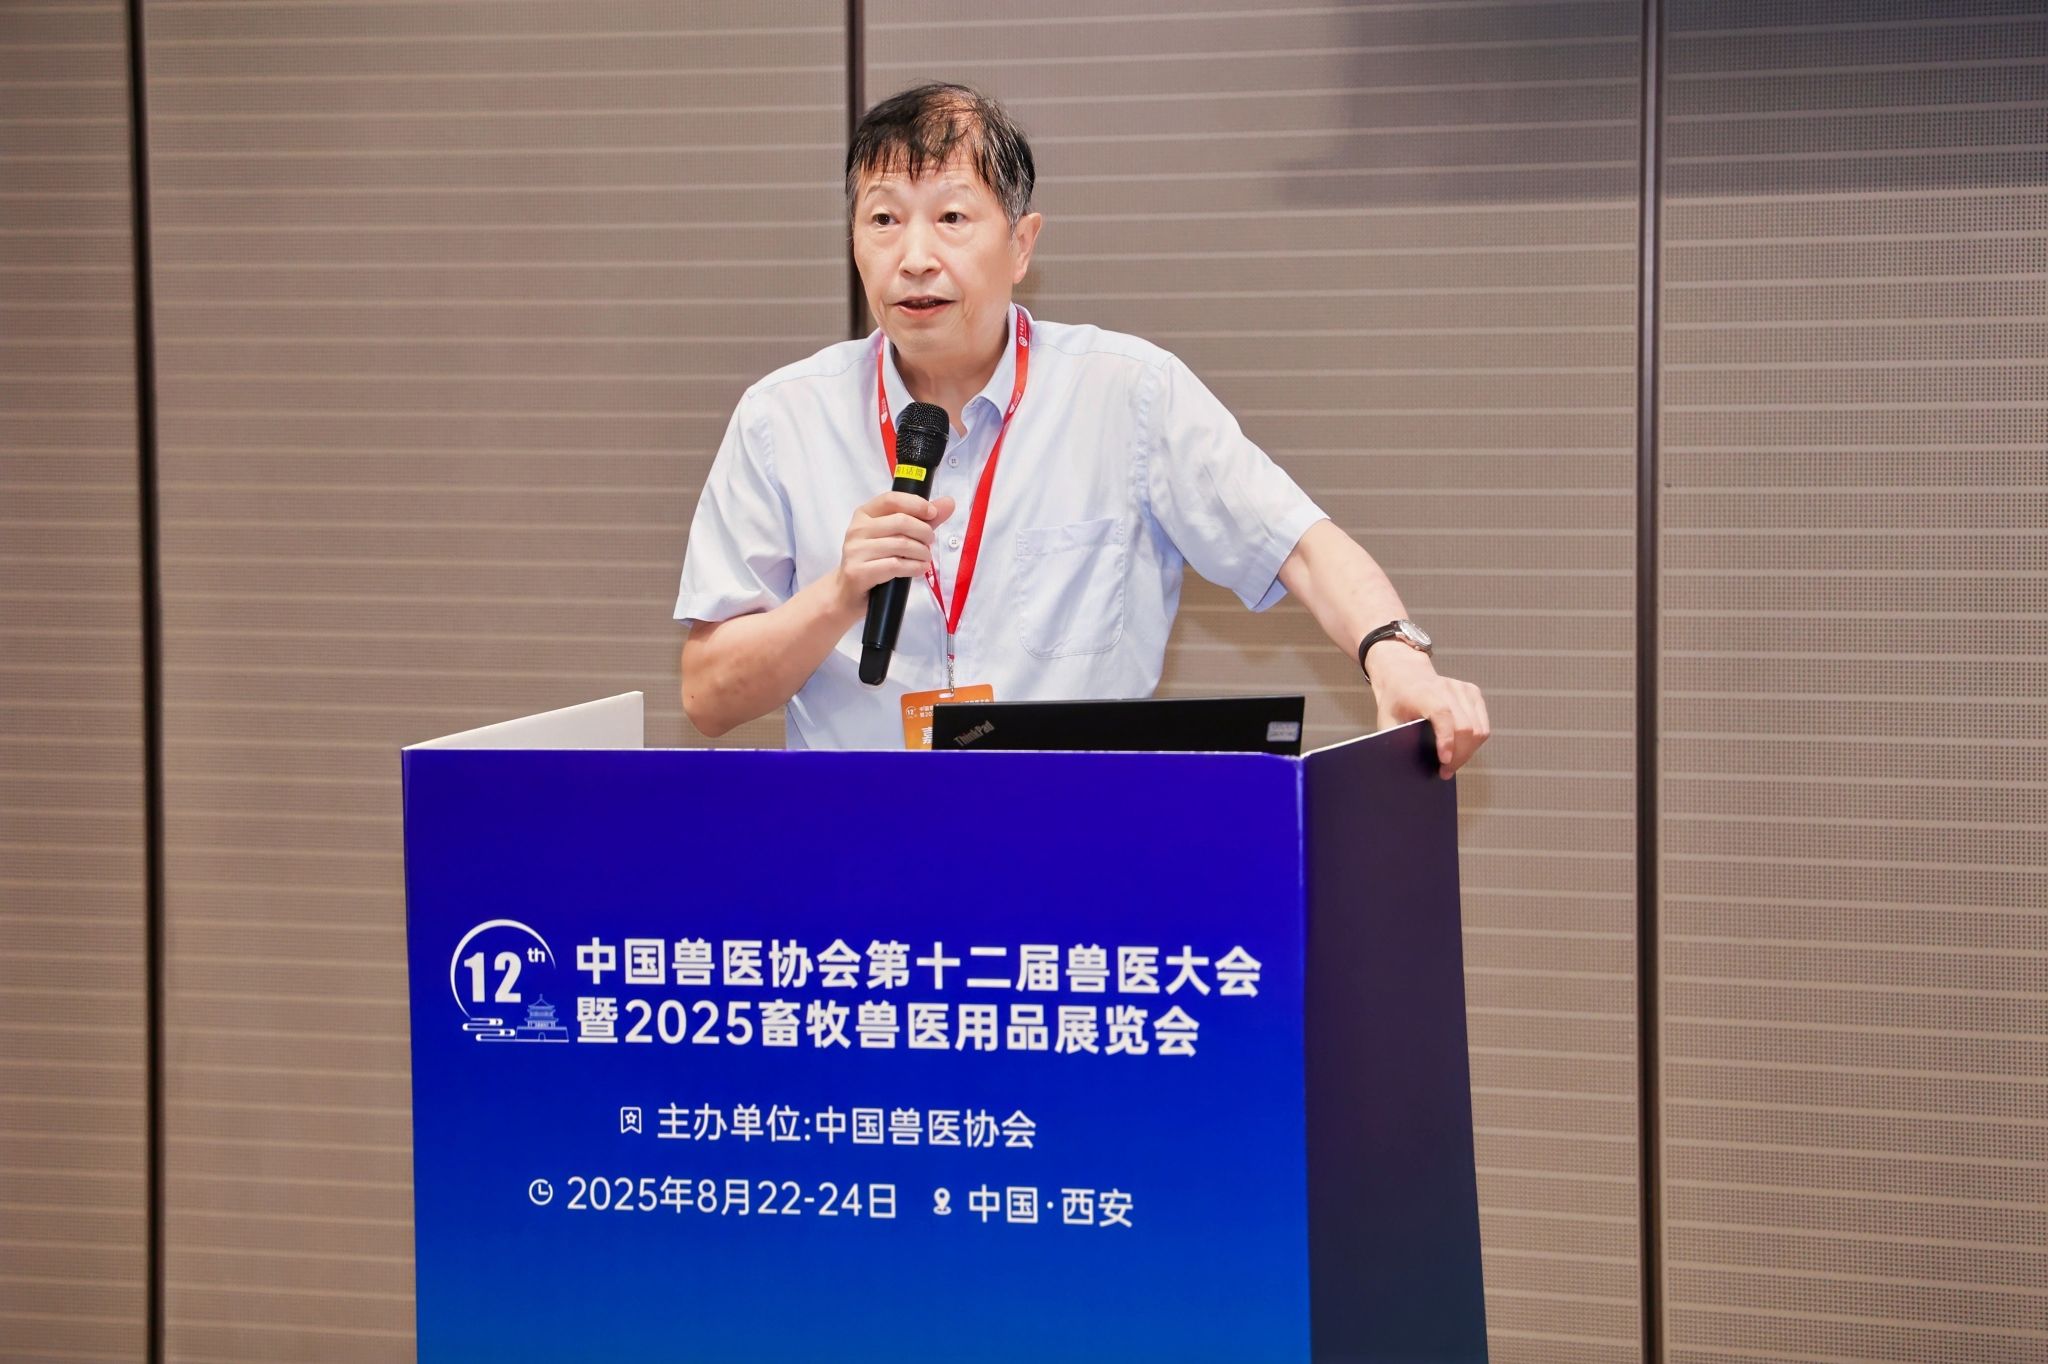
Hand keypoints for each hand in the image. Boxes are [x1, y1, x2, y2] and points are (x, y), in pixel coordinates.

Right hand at [831, 491, 956, 614]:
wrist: (847, 592)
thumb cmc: (874, 562)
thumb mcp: (895, 537)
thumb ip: (921, 520)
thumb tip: (948, 503)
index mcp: (864, 514)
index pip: (891, 499)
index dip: (916, 504)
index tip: (933, 513)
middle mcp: (857, 529)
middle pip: (900, 521)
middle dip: (924, 532)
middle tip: (929, 543)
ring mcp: (855, 551)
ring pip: (901, 544)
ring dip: (922, 553)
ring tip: (925, 559)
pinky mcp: (858, 572)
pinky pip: (895, 565)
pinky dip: (914, 567)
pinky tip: (919, 569)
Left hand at [1366, 644, 1489, 777]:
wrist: (1404, 675)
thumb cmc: (1395, 703)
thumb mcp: (1386, 722)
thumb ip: (1397, 741)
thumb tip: (1409, 768)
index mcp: (1421, 692)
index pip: (1442, 714)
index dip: (1447, 740)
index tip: (1444, 761)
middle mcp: (1445, 687)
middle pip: (1465, 727)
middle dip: (1458, 756)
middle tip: (1445, 772)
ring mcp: (1462, 688)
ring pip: (1478, 729)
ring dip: (1467, 752)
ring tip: (1452, 764)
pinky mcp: (1473, 693)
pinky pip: (1483, 725)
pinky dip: (1474, 742)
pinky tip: (1460, 749)